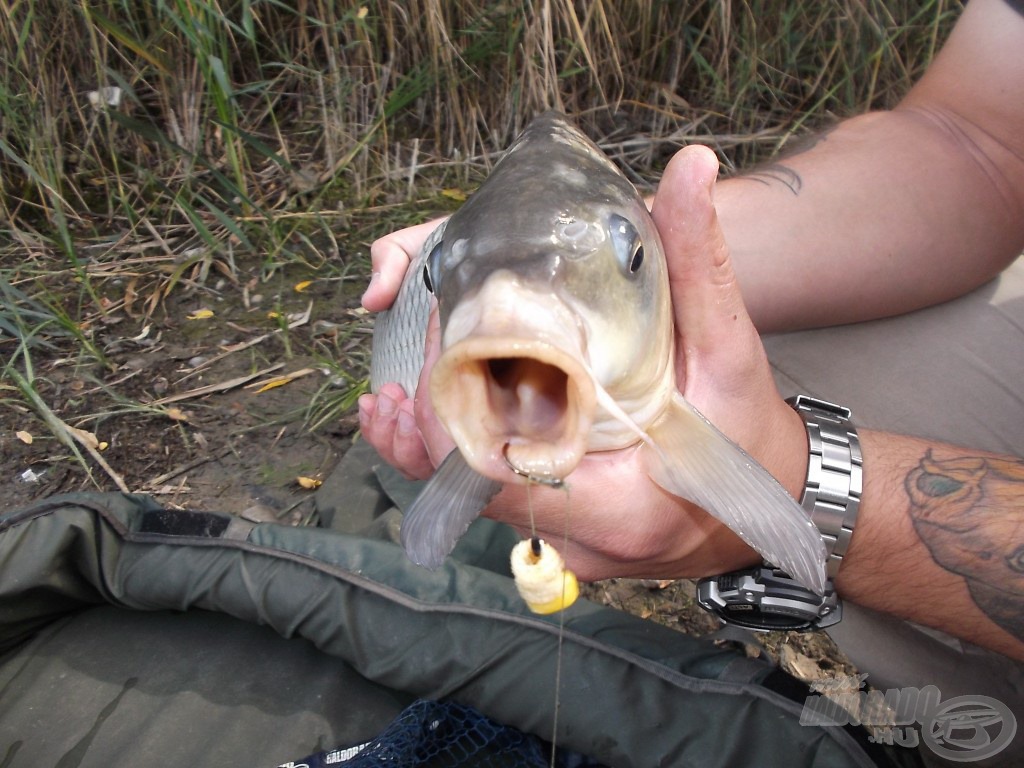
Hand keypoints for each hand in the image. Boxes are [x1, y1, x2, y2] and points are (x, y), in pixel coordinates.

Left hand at [360, 146, 807, 580]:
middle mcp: (584, 542)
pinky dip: (466, 468)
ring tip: (388, 407)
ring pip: (479, 506)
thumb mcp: (729, 346)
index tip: (428, 362)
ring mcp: (571, 550)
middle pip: (475, 494)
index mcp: (618, 506)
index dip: (447, 422)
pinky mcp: (565, 542)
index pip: (498, 476)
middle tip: (393, 384)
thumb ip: (699, 261)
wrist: (780, 498)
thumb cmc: (751, 430)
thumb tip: (689, 168)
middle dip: (426, 435)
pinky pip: (499, 507)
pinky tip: (435, 431)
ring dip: (435, 452)